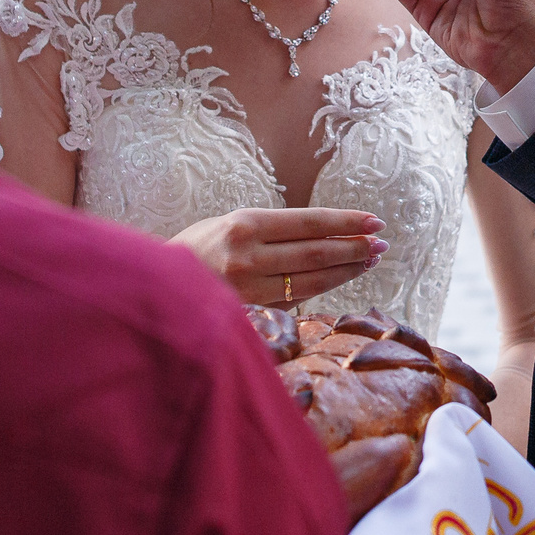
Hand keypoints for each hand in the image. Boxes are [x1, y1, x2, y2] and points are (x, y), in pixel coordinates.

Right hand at [171, 207, 388, 307]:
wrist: (154, 286)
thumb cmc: (194, 249)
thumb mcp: (226, 225)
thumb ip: (269, 231)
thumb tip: (320, 234)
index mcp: (244, 225)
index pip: (309, 223)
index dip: (346, 222)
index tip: (374, 221)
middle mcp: (248, 255)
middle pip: (316, 253)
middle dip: (354, 248)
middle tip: (380, 245)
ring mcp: (249, 288)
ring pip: (311, 280)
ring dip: (345, 271)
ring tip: (367, 261)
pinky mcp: (249, 313)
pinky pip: (294, 300)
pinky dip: (320, 290)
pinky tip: (338, 281)